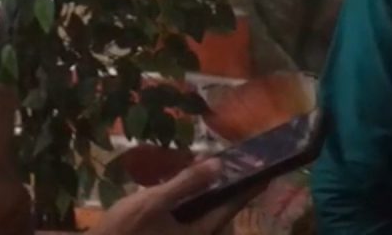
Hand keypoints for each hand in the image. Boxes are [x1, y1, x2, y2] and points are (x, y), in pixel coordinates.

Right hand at [87, 159, 262, 234]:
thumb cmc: (123, 233)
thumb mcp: (153, 203)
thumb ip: (186, 183)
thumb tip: (217, 164)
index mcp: (201, 231)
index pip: (234, 205)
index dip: (251, 186)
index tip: (268, 169)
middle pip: (223, 212)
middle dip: (229, 190)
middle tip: (234, 165)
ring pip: (206, 215)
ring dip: (210, 194)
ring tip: (211, 170)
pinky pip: (191, 219)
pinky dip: (193, 202)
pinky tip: (183, 187)